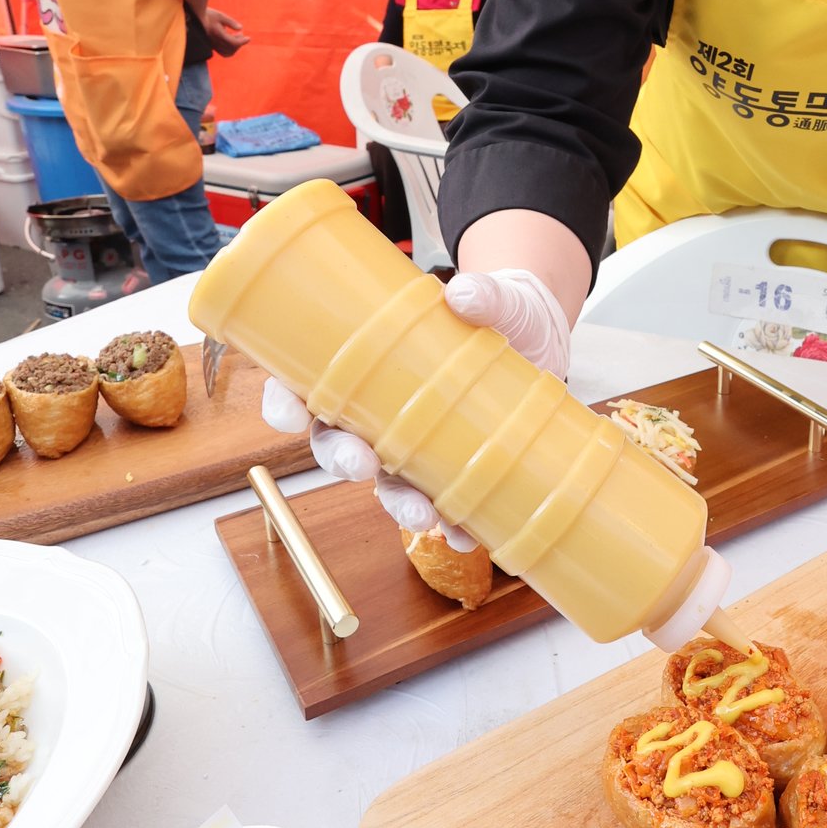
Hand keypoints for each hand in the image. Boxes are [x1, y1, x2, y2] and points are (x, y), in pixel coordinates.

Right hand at [205, 6, 248, 55]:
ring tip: (236, 36)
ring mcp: (213, 45)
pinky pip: (222, 52)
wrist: (195, 17)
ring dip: (234, 47)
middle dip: (239, 43)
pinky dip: (229, 48)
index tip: (248, 38)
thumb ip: (231, 22)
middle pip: (231, 49)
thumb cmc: (208, 15)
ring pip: (227, 53)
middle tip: (241, 34)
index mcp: (218, 35)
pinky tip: (230, 38)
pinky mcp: (211, 45)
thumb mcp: (221, 15)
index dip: (242, 41)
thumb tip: (241, 28)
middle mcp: (215, 42)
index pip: (233, 43)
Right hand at [260, 267, 569, 539]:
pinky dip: (450, 526)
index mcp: (362, 366)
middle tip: (362, 465)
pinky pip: (441, 506)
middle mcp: (375, 412)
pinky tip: (464, 534)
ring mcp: (413, 445)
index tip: (293, 416)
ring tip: (424, 516)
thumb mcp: (497, 297)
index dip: (284, 404)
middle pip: (335, 443)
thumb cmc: (497, 310)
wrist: (541, 338)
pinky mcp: (452, 468)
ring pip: (385, 485)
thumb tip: (463, 295)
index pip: (301, 386)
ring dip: (397, 505)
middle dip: (342, 460)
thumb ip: (484, 293)